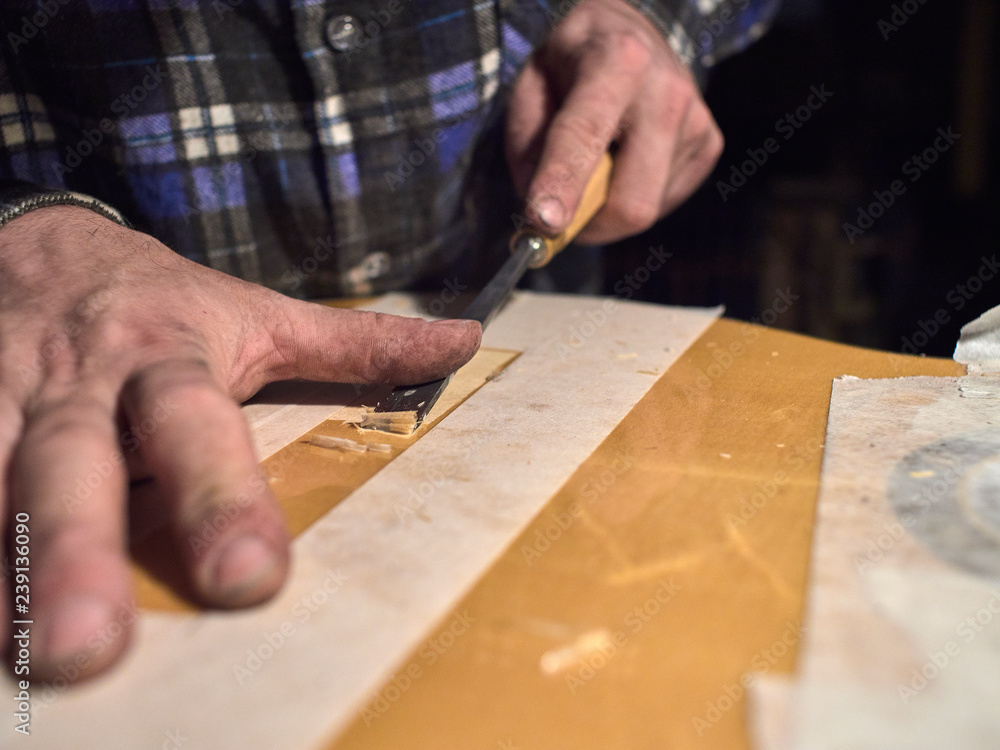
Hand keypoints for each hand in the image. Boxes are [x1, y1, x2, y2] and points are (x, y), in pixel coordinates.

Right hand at [0, 206, 480, 680]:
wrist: (37, 238)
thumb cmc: (159, 297)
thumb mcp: (256, 312)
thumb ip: (356, 341)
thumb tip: (464, 342)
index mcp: (167, 357)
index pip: (196, 426)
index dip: (220, 496)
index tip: (251, 578)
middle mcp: (78, 383)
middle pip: (70, 464)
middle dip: (75, 550)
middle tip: (91, 649)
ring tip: (17, 655)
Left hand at [506, 0, 723, 243]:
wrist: (631, 33)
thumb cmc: (571, 66)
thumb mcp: (530, 88)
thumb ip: (529, 148)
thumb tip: (544, 217)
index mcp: (615, 60)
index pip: (585, 135)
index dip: (562, 184)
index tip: (544, 223)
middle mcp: (666, 90)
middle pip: (631, 201)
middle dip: (590, 225)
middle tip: (562, 217)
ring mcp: (695, 120)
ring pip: (645, 210)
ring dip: (609, 207)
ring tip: (599, 160)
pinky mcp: (708, 144)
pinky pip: (662, 203)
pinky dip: (633, 196)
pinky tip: (626, 159)